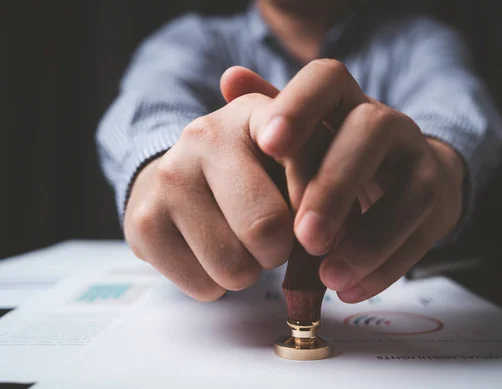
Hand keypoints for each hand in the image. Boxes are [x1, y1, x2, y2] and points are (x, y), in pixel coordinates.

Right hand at [124, 70, 314, 300]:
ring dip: (249, 271)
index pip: (301, 159)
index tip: (317, 228)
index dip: (320, 202)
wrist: (177, 176)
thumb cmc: (250, 174)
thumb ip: (325, 184)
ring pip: (234, 268)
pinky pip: (203, 287)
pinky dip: (216, 284)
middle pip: (267, 227)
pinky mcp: (143, 221)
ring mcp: (169, 177)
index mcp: (254, 112)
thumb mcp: (293, 161)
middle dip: (281, 250)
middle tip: (273, 240)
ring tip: (238, 243)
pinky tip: (208, 251)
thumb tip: (331, 237)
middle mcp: (205, 134)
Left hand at [253, 59, 465, 302]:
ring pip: (408, 192)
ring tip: (327, 275)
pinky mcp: (437, 202)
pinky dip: (384, 267)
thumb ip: (267, 112)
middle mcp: (387, 122)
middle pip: (371, 131)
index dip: (300, 105)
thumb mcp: (306, 136)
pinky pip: (420, 235)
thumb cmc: (338, 156)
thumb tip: (229, 79)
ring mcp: (418, 160)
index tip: (270, 144)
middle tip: (304, 236)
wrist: (405, 174)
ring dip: (367, 239)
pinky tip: (349, 289)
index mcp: (345, 100)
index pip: (327, 78)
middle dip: (336, 185)